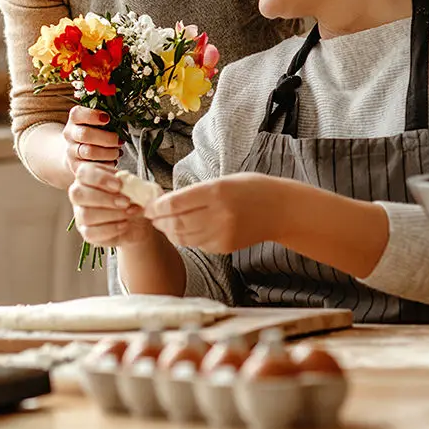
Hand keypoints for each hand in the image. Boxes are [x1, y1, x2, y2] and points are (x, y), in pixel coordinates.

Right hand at [62, 106, 122, 174]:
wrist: (76, 152)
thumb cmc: (94, 133)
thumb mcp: (96, 122)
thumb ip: (106, 117)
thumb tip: (123, 117)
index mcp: (74, 120)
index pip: (77, 114)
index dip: (92, 115)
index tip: (107, 118)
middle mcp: (70, 134)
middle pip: (84, 134)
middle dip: (107, 138)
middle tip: (119, 140)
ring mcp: (71, 151)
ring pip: (89, 152)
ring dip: (109, 152)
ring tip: (118, 152)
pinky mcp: (76, 166)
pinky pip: (93, 166)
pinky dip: (107, 164)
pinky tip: (113, 161)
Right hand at [68, 162, 151, 247]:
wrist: (137, 219)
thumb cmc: (131, 197)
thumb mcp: (132, 185)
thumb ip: (126, 181)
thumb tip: (125, 181)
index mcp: (88, 177)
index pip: (83, 173)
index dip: (100, 179)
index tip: (119, 185)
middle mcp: (79, 195)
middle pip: (78, 194)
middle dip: (104, 198)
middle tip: (126, 202)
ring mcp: (80, 215)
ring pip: (86, 215)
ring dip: (112, 214)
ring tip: (129, 212)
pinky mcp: (86, 232)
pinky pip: (92, 232)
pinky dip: (112, 229)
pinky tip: (125, 224)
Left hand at [144, 173, 274, 254]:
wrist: (280, 210)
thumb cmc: (250, 189)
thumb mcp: (222, 181)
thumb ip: (195, 193)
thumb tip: (165, 202)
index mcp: (216, 192)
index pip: (174, 204)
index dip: (156, 207)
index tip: (148, 206)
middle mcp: (218, 215)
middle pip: (176, 223)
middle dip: (159, 221)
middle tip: (151, 216)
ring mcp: (222, 234)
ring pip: (183, 237)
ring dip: (169, 231)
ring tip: (163, 223)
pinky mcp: (225, 247)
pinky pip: (197, 244)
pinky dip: (186, 238)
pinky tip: (184, 230)